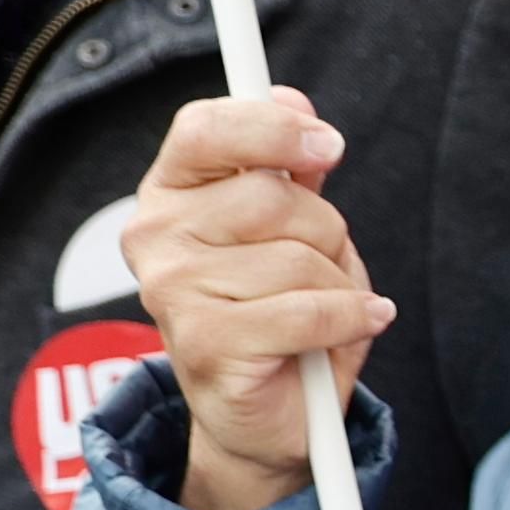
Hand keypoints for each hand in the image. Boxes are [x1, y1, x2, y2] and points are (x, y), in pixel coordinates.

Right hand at [125, 90, 395, 509]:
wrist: (274, 410)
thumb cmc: (284, 308)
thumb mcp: (297, 228)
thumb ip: (292, 166)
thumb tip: (290, 98)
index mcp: (170, 193)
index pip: (205, 129)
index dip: (274, 129)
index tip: (329, 146)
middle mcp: (155, 235)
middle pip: (275, 197)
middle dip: (326, 232)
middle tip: (319, 267)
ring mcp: (171, 290)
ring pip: (300, 257)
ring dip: (338, 284)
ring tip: (319, 309)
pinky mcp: (204, 343)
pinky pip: (309, 311)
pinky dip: (349, 319)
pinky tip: (355, 324)